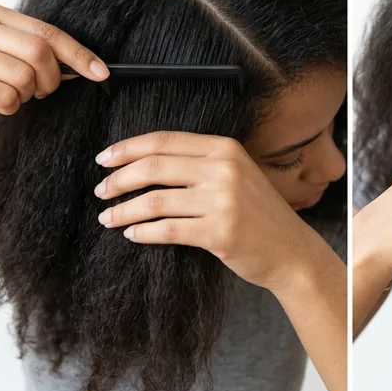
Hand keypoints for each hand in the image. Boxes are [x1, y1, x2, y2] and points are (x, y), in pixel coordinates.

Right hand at [0, 5, 108, 144]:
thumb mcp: (8, 57)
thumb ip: (39, 53)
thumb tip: (89, 66)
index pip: (48, 31)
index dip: (77, 53)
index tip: (101, 72)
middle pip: (39, 51)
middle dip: (51, 78)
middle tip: (44, 92)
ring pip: (24, 77)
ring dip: (27, 95)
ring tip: (11, 94)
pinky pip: (7, 97)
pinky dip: (9, 107)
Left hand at [94, 130, 317, 291]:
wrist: (290, 250)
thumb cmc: (258, 213)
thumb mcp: (235, 174)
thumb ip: (200, 164)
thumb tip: (146, 162)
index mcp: (224, 148)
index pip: (165, 140)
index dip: (129, 147)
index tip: (104, 158)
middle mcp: (223, 169)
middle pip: (155, 167)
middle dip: (119, 179)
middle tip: (100, 190)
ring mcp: (222, 200)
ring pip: (155, 201)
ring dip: (124, 209)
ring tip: (107, 217)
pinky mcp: (219, 232)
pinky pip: (168, 230)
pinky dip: (143, 232)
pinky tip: (131, 234)